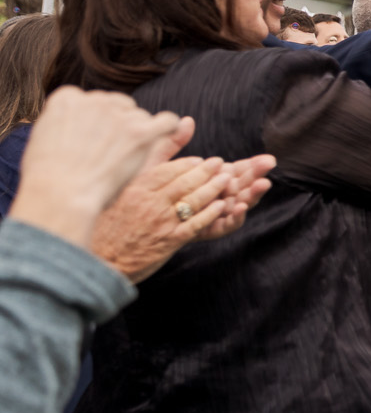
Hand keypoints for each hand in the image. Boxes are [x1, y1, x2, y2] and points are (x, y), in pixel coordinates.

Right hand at [10, 89, 188, 251]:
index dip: (97, 123)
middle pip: (120, 106)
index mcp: (68, 98)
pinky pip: (168, 121)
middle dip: (120, 126)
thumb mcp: (47, 137)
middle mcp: (94, 100)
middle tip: (112, 154)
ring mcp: (118, 115)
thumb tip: (79, 111)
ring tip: (125, 160)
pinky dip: (169, 130)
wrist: (60, 194)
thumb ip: (66, 120)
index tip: (94, 141)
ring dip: (140, 134)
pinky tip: (165, 140)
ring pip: (141, 116)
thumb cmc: (50, 177)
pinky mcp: (140, 132)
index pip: (93, 102)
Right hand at [89, 153, 276, 280]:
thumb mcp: (117, 194)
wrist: (101, 260)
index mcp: (134, 188)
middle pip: (183, 182)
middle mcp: (148, 202)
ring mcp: (160, 222)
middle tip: (220, 163)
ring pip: (192, 200)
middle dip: (206, 171)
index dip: (187, 164)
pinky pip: (194, 224)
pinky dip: (210, 214)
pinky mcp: (169, 241)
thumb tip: (145, 153)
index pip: (166, 170)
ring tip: (228, 179)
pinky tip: (223, 206)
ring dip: (213, 188)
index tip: (201, 160)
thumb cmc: (107, 224)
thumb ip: (136, 174)